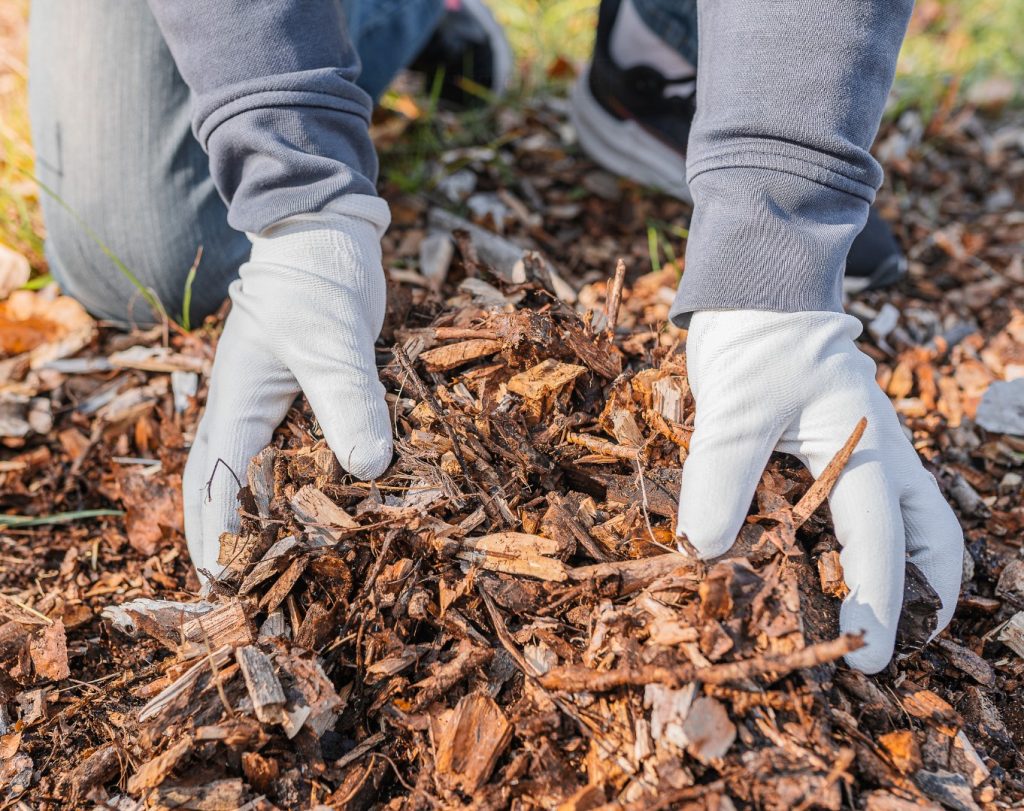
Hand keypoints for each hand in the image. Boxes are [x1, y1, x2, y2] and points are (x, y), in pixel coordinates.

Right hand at [183, 198, 392, 577]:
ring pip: (247, 470)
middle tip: (231, 591)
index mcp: (235, 403)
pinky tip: (314, 502)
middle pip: (216, 485)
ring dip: (251, 514)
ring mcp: (268, 402)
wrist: (324, 234)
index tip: (228, 589)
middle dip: (219, 537)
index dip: (221, 538)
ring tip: (264, 561)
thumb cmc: (315, 282)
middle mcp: (242, 409)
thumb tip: (369, 470)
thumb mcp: (331, 342)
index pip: (218, 484)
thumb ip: (347, 401)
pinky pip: (286, 448)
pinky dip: (291, 482)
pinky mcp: (299, 394)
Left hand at [676, 310, 962, 672]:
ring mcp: (869, 448)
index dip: (878, 601)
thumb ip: (721, 477)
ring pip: (916, 519)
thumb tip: (705, 552)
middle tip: (894, 644)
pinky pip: (875, 503)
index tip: (866, 655)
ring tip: (883, 617)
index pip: (881, 537)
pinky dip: (874, 541)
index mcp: (866, 445)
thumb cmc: (752, 341)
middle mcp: (881, 452)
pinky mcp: (843, 446)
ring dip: (910, 571)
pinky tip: (835, 564)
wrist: (757, 289)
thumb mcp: (733, 409)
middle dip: (925, 595)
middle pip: (933, 534)